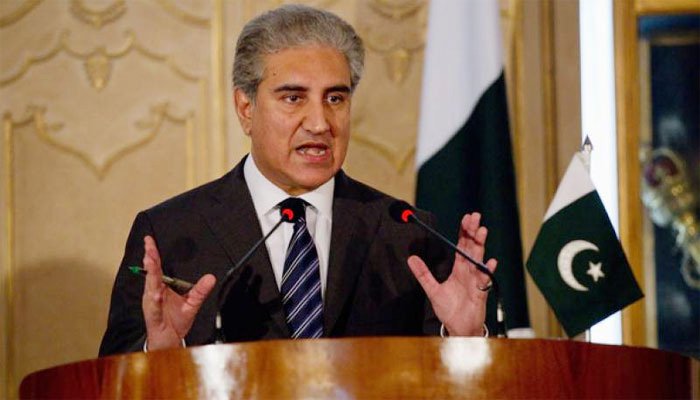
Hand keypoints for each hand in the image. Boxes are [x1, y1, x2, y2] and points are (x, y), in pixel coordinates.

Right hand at [142, 235, 215, 349]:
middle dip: (150, 259)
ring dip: (150, 274)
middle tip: (149, 247)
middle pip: (151, 272)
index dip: (153, 254)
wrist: (170, 340)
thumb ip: (200, 290)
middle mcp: (155, 292)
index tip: (150, 241)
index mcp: (162, 287)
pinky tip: (156, 292)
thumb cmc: (176, 321)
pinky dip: (155, 299)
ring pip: (151, 286)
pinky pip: (154, 305)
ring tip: (150, 261)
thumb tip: (211, 278)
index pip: (156, 267)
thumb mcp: (192, 303)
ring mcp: (152, 303)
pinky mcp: (153, 314)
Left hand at [407, 212, 496, 335]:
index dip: (464, 232)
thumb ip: (423, 274)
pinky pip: (485, 279)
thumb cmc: (449, 310)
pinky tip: (490, 261)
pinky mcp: (480, 292)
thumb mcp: (432, 290)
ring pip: (479, 259)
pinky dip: (488, 270)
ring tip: (482, 231)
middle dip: (473, 232)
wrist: (458, 328)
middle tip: (475, 217)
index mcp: (459, 269)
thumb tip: (411, 259)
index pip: (462, 246)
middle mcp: (469, 272)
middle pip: (472, 248)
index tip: (466, 218)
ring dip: (480, 245)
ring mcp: (476, 281)